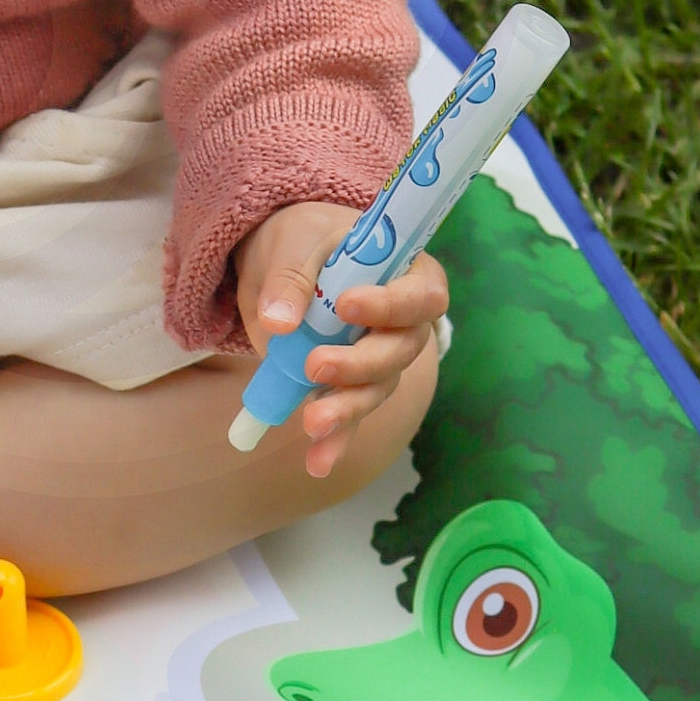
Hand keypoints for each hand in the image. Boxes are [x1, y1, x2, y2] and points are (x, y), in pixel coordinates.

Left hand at [234, 200, 445, 479]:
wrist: (280, 258)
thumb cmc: (302, 238)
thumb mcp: (293, 242)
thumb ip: (290, 276)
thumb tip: (279, 322)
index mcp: (406, 273)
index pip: (419, 296)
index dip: (391, 306)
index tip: (348, 305)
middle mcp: (402, 322)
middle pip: (399, 351)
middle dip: (361, 364)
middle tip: (317, 365)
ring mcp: (376, 357)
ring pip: (376, 388)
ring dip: (347, 408)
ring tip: (313, 422)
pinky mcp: (346, 384)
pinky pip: (349, 416)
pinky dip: (334, 440)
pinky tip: (317, 462)